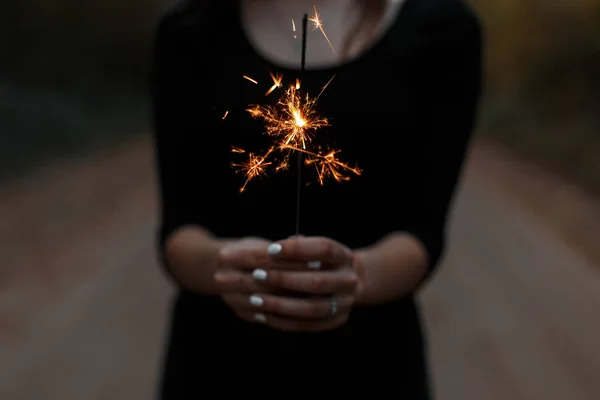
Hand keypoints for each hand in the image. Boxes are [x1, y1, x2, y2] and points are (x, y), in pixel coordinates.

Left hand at [216, 236, 365, 331]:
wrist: (348, 281)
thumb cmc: (321, 260)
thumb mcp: (316, 248)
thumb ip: (298, 246)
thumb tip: (273, 250)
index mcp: (344, 257)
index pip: (323, 249)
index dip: (297, 249)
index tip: (271, 249)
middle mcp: (348, 280)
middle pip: (317, 282)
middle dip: (284, 278)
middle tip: (257, 275)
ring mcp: (344, 303)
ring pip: (312, 308)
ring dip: (280, 304)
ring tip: (255, 298)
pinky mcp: (335, 320)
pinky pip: (307, 325)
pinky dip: (283, 320)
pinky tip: (262, 314)